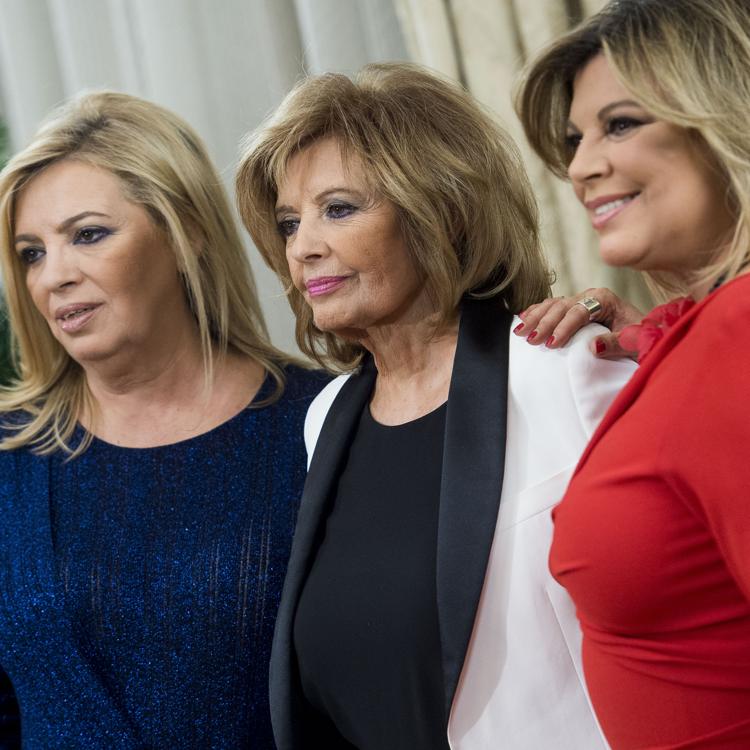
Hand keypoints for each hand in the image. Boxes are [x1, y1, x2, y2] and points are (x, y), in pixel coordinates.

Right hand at [513, 288, 643, 358]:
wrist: (648, 332)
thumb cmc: (642, 337)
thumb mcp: (635, 342)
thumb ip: (617, 343)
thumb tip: (592, 347)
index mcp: (605, 299)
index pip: (579, 311)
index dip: (564, 327)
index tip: (552, 344)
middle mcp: (590, 295)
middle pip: (561, 306)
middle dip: (544, 323)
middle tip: (530, 339)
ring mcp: (580, 300)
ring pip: (552, 304)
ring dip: (535, 317)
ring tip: (520, 332)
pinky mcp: (573, 307)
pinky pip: (551, 306)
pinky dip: (536, 311)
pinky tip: (522, 317)